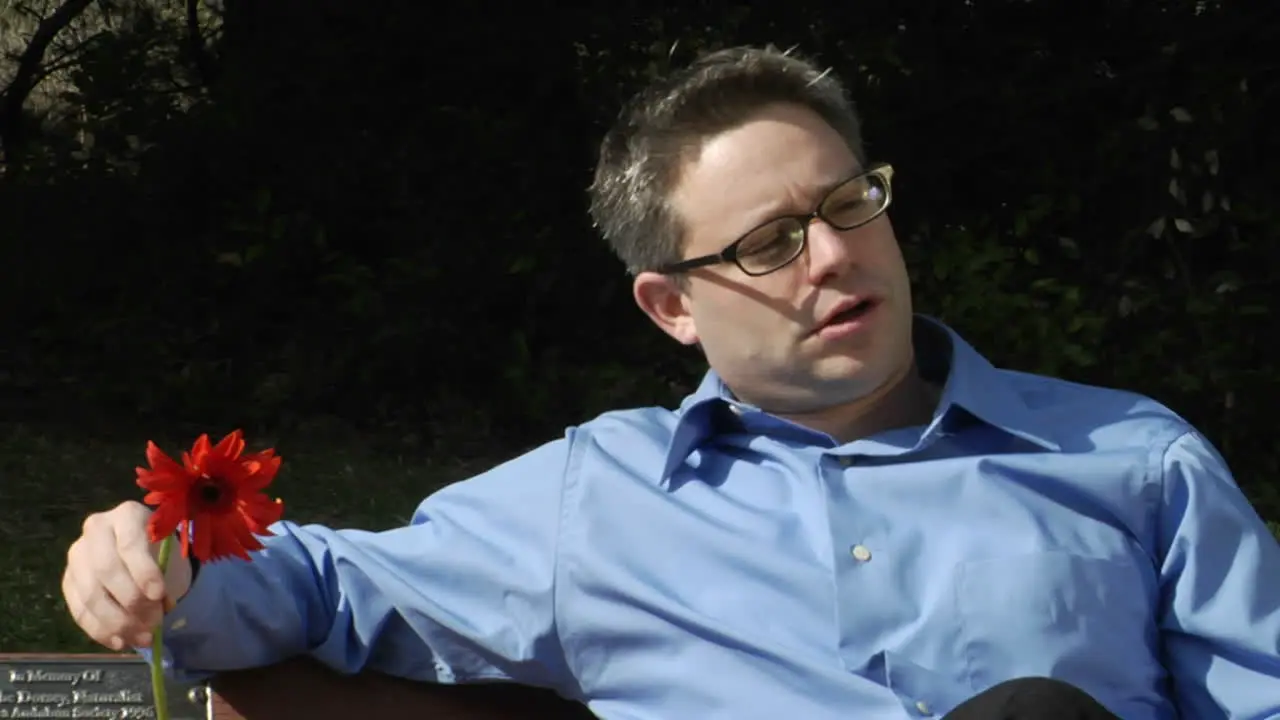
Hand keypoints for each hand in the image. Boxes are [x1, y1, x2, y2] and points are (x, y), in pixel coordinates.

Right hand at [62, 501, 192, 650]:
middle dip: (132, 601)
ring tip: (143, 639)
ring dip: (117, 623)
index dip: (144, 572)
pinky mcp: (68, 580)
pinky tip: (120, 642)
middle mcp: (95, 530)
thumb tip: (160, 607)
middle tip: (154, 623)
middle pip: (106, 570)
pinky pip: (79, 610)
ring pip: (91, 594)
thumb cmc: (159, 549)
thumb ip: (166, 574)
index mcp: (126, 515)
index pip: (130, 544)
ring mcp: (77, 555)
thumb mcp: (169, 553)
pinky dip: (100, 631)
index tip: (159, 595)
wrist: (141, 549)